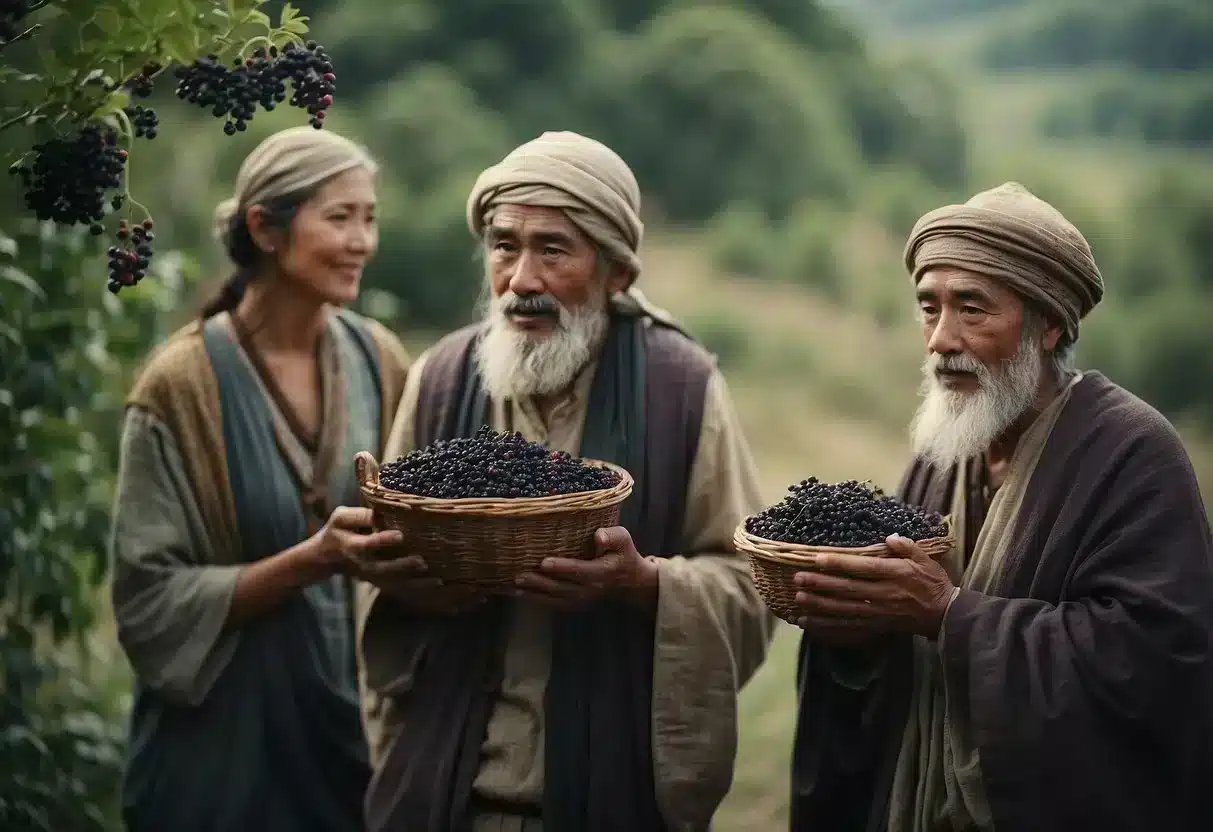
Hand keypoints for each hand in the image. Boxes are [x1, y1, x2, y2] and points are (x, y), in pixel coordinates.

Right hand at [314, 507, 488, 614]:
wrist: (329, 559)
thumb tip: (379, 509)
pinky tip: (461, 605)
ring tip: (445, 584)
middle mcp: (369, 568)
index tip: (399, 535)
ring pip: (404, 589)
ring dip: (425, 589)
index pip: (369, 546)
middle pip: (388, 572)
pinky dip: (438, 604)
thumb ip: (359, 515)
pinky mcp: (394, 589)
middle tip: (424, 563)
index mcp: (355, 548)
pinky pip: (416, 599)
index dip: (383, 541)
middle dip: (405, 568)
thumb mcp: (341, 518)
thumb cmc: (339, 531)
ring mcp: (382, 581)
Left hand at [513, 526, 658, 611]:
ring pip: (555, 598)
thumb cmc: (622, 555)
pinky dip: (536, 600)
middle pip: (562, 587)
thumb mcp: (624, 541)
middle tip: (519, 576)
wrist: (629, 583)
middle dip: (539, 583)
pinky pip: (554, 604)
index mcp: (603, 572)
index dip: (562, 567)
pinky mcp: (575, 604)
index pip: (580, 570)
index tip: (544, 562)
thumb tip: (598, 536)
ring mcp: (582, 600)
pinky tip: (520, 593)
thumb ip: (613, 536)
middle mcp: (591, 589)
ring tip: (513, 586)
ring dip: (534, 593)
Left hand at [791, 535, 955, 640]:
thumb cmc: (932, 583)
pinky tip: (809, 623)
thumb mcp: (925, 559)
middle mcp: (884, 595)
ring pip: (844, 611)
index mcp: (896, 575)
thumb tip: (890, 537)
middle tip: (798, 579)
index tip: (817, 558)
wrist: (944, 615)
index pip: (864, 568)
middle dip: (821, 585)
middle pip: (848, 590)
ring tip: (799, 599)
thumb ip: (907, 546)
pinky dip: (827, 626)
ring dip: (820, 606)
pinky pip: (848, 628)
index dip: (840, 564)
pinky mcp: (875, 626)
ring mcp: (878, 613)